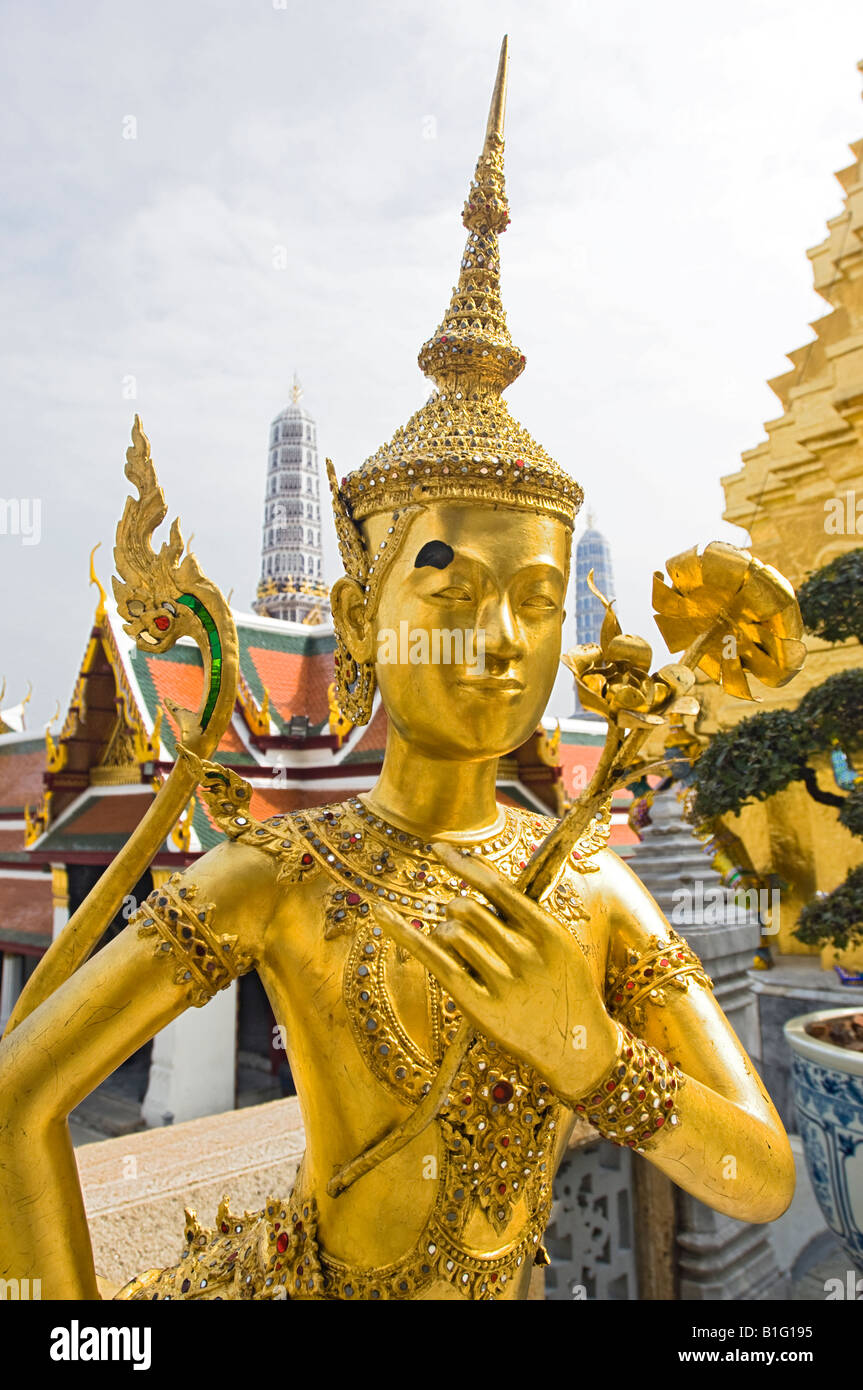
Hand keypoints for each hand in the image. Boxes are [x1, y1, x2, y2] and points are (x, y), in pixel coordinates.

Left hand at [373, 840, 621, 1101]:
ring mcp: (500, 981)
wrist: (577, 1047)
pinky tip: (381, 913)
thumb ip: (521, 912)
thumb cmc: (563, 986)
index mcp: (546, 931)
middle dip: (457, 909)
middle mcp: (523, 953)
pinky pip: (433, 961)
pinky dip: (404, 933)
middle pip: (466, 908)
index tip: (438, 848)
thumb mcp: (558, 943)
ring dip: (446, 933)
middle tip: (465, 927)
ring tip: (465, 953)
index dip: (463, 864)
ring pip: (449, 932)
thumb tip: (475, 871)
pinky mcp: (477, 1004)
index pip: (496, 886)